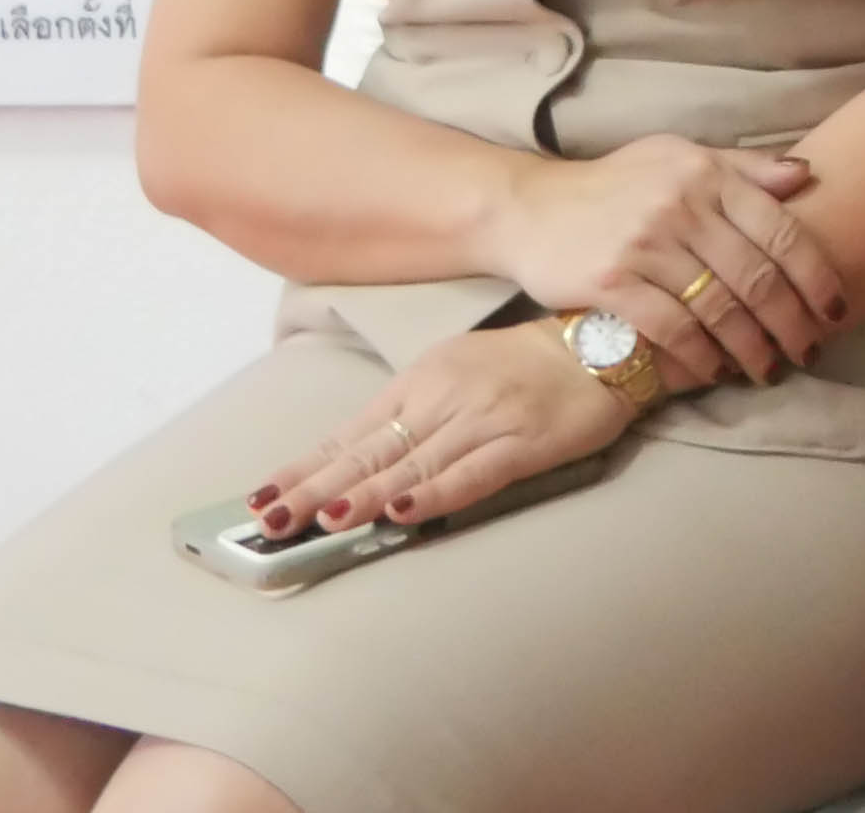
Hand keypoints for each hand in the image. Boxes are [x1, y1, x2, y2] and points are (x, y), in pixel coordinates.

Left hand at [253, 322, 631, 539]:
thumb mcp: (455, 375)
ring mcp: (483, 421)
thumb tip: (357, 466)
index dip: (306, 468)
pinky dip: (435, 494)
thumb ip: (411, 417)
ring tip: (321, 521)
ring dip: (363, 496)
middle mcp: (443, 399)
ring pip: (411, 466)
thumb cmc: (523, 365)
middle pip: (369, 452)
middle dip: (315, 489)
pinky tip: (404, 513)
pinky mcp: (524, 443)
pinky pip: (472, 474)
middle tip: (270, 521)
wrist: (602, 344)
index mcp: (420, 381)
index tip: (261, 496)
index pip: (350, 434)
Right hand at [480, 134, 849, 390]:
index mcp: (705, 174)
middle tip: (809, 352)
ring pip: (720, 309)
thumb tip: (806, 176)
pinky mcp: (612, 282)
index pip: (781, 229)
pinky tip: (715, 373)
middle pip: (756, 276)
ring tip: (768, 370)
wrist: (531, 208)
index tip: (837, 310)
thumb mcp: (678, 159)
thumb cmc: (616, 186)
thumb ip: (742, 168)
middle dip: (792, 322)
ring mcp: (645, 244)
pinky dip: (701, 357)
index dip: (817, 276)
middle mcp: (680, 205)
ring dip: (752, 348)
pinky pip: (673, 329)